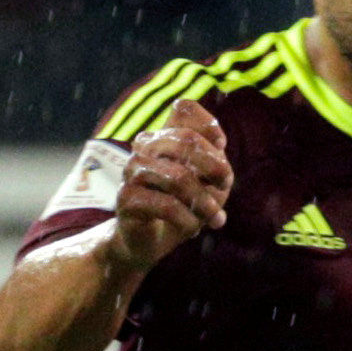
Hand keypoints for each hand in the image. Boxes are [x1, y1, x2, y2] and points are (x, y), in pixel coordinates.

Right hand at [102, 97, 230, 281]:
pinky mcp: (126, 198)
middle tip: (225, 187)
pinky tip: (193, 230)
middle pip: (186, 140)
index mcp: (163, 136)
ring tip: (215, 219)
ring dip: (204, 202)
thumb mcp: (207, 181)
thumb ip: (215, 160)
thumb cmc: (182, 206)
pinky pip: (166, 205)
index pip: (183, 109)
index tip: (222, 148)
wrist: (148, 241)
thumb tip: (218, 146)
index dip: (208, 124)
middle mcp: (144, 146)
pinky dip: (187, 220)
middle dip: (214, 166)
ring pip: (178, 177)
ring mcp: (132, 170)